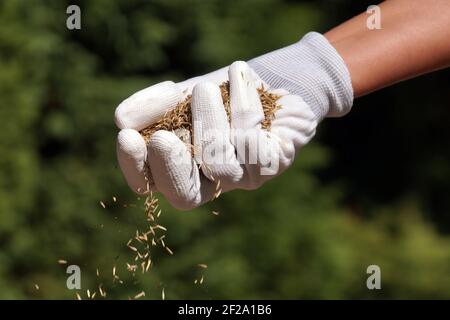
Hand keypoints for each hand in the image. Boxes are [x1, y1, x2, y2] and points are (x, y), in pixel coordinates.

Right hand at [115, 32, 353, 209]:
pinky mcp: (271, 162)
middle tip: (161, 139)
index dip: (136, 168)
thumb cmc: (222, 93)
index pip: (152, 184)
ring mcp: (244, 176)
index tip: (127, 137)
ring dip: (207, 123)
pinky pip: (251, 143)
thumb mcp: (180, 95)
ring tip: (204, 88)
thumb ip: (153, 107)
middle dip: (170, 169)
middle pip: (185, 196)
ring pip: (219, 165)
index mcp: (183, 168)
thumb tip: (121, 119)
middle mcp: (213, 181)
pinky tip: (238, 78)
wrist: (272, 79)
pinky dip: (240, 104)